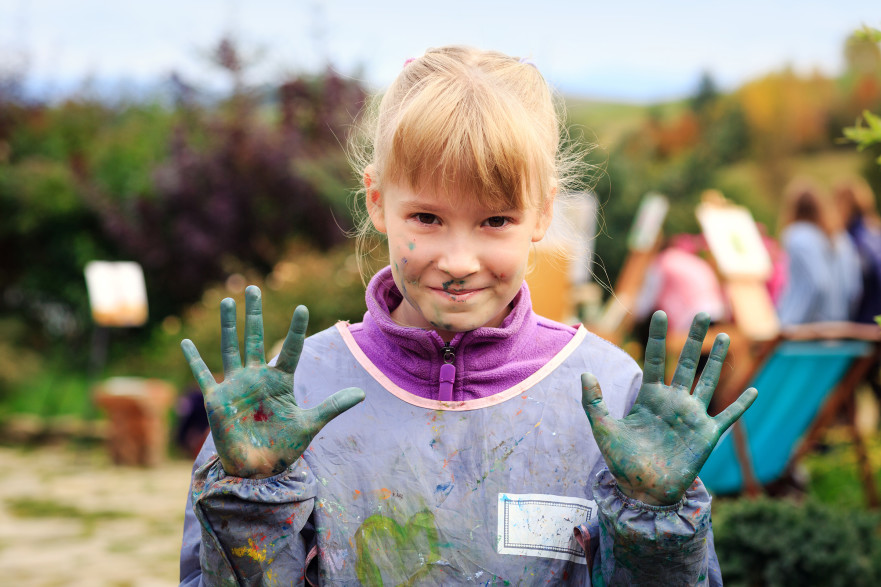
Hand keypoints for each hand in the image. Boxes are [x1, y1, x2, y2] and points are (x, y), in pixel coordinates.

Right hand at [181, 286, 364, 477]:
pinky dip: (194, 360)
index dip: (296, 330)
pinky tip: (186, 341)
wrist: (259, 469)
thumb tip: (363, 393)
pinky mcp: (216, 400)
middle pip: (255, 338)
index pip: (290, 349)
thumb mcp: (311, 424)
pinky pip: (203, 375)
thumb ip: (333, 406)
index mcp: (280, 381)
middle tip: (253, 288)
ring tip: (228, 300)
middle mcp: (257, 377)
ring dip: (228, 325)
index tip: (302, 308)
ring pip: (230, 348)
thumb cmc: (284, 446)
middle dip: (254, 314)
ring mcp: (235, 386)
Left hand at [581, 311, 756, 504]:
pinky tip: (754, 390)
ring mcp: (692, 417)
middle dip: (694, 338)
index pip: (656, 360)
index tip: (660, 313)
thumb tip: (585, 373)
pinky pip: (728, 417)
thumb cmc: (622, 461)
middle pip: (686, 363)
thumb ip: (593, 402)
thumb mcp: (603, 429)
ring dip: (717, 360)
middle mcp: (673, 402)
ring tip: (725, 337)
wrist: (642, 491)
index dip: (659, 338)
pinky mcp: (707, 435)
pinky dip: (741, 405)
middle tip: (702, 313)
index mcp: (650, 397)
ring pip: (708, 381)